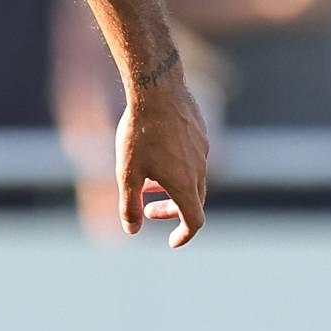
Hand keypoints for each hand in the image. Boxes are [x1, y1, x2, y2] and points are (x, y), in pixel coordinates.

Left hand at [117, 65, 209, 247]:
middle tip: (148, 209)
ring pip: (194, 179)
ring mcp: (203, 150)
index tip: (171, 241)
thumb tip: (132, 230)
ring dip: (174, 189)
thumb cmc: (139, 132)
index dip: (184, 235)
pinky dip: (179, 169)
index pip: (195, 222)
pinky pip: (194, 160)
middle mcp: (199, 169)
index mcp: (185, 184)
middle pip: (193, 202)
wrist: (157, 89)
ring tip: (149, 182)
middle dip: (172, 212)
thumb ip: (130, 205)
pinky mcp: (200, 133)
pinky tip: (158, 155)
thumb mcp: (127, 173)